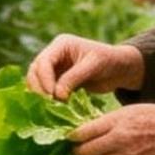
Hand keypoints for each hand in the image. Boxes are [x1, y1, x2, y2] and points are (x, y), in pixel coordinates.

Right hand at [26, 35, 143, 99]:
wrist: (120, 69)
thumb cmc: (109, 61)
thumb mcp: (93, 66)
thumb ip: (73, 78)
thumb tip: (56, 95)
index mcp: (61, 44)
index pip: (44, 61)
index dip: (44, 79)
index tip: (52, 95)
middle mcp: (54, 54)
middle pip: (35, 71)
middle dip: (39, 88)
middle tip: (48, 105)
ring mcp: (55, 68)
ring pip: (38, 82)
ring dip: (42, 95)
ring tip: (51, 108)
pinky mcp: (59, 81)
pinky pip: (47, 90)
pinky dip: (48, 100)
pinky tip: (54, 109)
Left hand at [71, 104, 154, 154]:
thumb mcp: (128, 110)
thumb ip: (107, 121)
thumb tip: (85, 131)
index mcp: (116, 124)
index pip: (83, 133)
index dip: (72, 137)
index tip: (69, 137)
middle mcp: (119, 142)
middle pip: (86, 153)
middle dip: (77, 152)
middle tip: (76, 149)